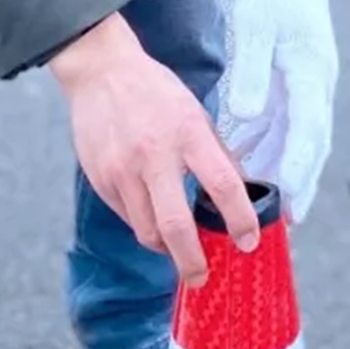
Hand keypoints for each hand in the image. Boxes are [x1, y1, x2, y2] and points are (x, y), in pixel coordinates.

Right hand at [50, 13, 260, 286]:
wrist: (100, 71)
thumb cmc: (155, 92)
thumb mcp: (195, 112)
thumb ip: (217, 153)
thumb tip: (241, 193)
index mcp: (187, 132)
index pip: (222, 184)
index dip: (239, 219)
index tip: (248, 242)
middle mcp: (153, 155)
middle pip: (175, 226)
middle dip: (192, 261)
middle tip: (202, 277)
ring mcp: (122, 171)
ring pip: (147, 232)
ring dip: (166, 249)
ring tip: (179, 251)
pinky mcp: (101, 181)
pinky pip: (128, 218)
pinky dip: (145, 226)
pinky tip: (153, 218)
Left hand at [223, 0, 338, 221]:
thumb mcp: (255, 23)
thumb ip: (251, 68)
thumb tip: (245, 114)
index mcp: (311, 71)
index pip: (308, 126)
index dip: (298, 163)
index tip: (287, 195)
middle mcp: (317, 86)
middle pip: (312, 144)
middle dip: (303, 183)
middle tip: (291, 220)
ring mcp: (309, 88)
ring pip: (299, 139)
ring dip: (283, 171)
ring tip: (264, 206)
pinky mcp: (296, 85)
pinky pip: (283, 124)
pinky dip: (267, 147)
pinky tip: (242, 164)